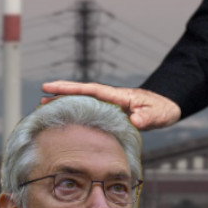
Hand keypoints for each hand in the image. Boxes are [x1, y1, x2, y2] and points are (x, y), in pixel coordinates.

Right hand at [40, 81, 181, 129]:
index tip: (50, 87)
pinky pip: (90, 110)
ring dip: (67, 103)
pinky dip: (77, 112)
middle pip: (82, 94)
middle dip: (62, 94)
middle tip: (41, 98)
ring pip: (84, 102)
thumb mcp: (157, 114)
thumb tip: (135, 121)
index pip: (90, 90)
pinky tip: (67, 118)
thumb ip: (146, 117)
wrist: (167, 106)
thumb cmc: (162, 109)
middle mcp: (111, 98)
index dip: (70, 89)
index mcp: (118, 96)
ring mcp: (110, 104)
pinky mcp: (111, 112)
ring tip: (46, 107)